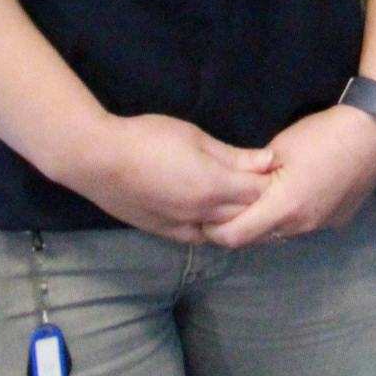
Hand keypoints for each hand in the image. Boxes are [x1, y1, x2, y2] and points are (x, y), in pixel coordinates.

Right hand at [48, 113, 273, 244]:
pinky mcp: (163, 232)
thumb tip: (268, 161)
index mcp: (213, 187)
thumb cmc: (147, 138)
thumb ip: (233, 155)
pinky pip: (198, 237)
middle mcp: (201, 214)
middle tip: (266, 185)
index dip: (271, 182)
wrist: (97, 160)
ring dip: (237, 218)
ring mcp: (180, 227)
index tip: (279, 169)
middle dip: (260, 202)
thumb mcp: (195, 137)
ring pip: (222, 231)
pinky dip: (212, 228)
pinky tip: (214, 215)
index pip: (258, 193)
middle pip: (244, 215)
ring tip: (243, 201)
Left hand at [204, 104, 375, 247]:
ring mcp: (321, 225)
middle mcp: (301, 225)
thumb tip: (235, 188)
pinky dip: (293, 215)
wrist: (374, 131)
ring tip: (265, 196)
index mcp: (282, 207)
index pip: (235, 236)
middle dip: (240, 225)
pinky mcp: (337, 221)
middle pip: (257, 238)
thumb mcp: (279, 148)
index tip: (206, 215)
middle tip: (231, 203)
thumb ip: (253, 175)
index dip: (214, 230)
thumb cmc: (322, 134)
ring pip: (282, 233)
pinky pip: (305, 225)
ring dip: (268, 221)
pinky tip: (299, 191)